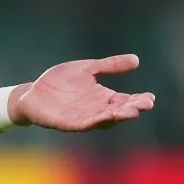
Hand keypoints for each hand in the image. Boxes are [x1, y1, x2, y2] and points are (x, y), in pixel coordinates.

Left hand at [13, 54, 154, 130]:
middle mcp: (96, 109)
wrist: (32, 93)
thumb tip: (136, 59)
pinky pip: (83, 124)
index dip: (138, 100)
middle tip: (145, 105)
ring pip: (104, 120)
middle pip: (118, 111)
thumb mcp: (86, 68)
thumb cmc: (59, 81)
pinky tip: (103, 117)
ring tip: (129, 111)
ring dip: (116, 116)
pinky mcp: (68, 123)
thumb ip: (109, 65)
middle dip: (131, 109)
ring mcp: (83, 117)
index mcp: (102, 97)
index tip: (151, 98)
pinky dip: (93, 121)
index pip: (125, 100)